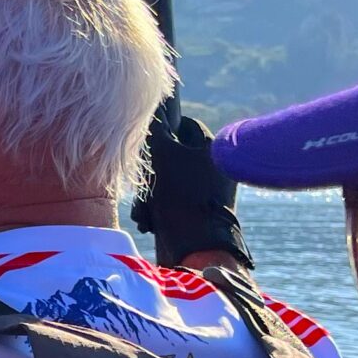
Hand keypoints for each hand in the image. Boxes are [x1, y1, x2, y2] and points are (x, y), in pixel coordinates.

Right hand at [130, 113, 252, 269]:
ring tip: (143, 211)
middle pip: (174, 155)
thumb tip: (151, 108)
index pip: (185, 125)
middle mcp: (214, 168)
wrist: (196, 249)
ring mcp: (208, 192)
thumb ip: (155, 129)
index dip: (163, 130)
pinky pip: (173, 201)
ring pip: (169, 181)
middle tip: (143, 183)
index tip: (147, 142)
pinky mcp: (199, 213)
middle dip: (152, 171)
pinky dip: (157, 209)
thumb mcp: (162, 155)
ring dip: (149, 194)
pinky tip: (148, 221)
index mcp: (214, 148)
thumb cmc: (181, 196)